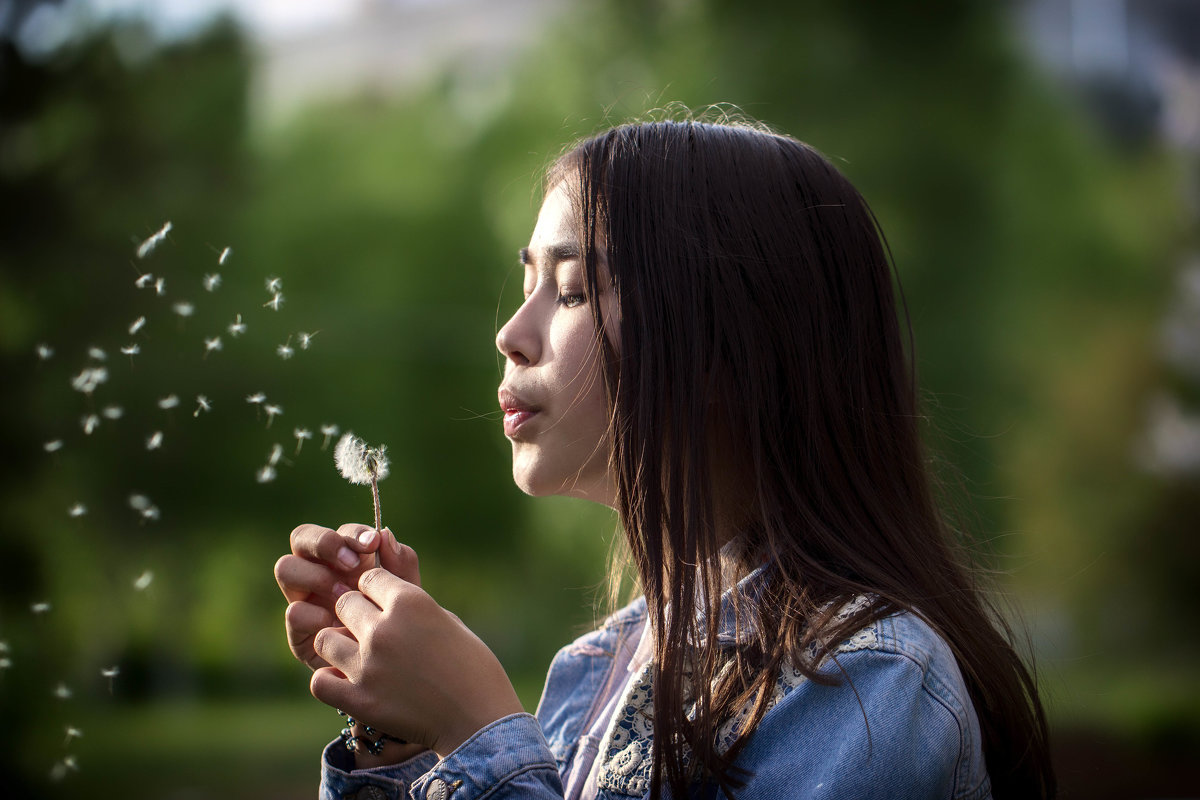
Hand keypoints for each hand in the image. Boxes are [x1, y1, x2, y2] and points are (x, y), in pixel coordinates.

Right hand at [275, 523, 419, 670]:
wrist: (404, 678)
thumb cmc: (408, 631)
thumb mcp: (411, 597)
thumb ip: (402, 566)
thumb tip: (385, 534)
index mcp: (349, 559)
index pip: (340, 533)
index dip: (352, 534)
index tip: (372, 544)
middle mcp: (322, 573)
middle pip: (301, 538)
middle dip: (324, 543)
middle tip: (351, 562)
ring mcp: (307, 600)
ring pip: (286, 568)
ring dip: (315, 575)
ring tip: (343, 593)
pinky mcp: (300, 633)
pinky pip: (293, 612)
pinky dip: (313, 613)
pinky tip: (337, 625)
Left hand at [310, 564, 523, 757]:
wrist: (479, 720)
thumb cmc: (472, 666)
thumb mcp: (447, 620)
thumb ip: (411, 602)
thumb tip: (384, 590)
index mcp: (411, 602)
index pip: (369, 578)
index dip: (375, 590)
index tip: (384, 605)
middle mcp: (384, 628)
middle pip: (344, 603)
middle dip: (354, 613)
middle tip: (370, 631)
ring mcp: (368, 665)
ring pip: (325, 639)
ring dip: (338, 645)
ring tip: (355, 656)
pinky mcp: (359, 700)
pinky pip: (320, 682)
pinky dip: (330, 681)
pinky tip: (346, 682)